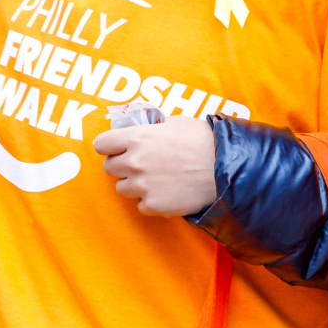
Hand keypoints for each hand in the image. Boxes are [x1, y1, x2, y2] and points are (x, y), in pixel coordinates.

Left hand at [93, 117, 216, 215]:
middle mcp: (135, 162)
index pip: (101, 144)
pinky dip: (151, 201)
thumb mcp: (175, 122)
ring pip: (123, 188)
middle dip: (122, 165)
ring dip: (135, 184)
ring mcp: (143, 186)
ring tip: (156, 178)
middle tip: (140, 164)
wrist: (225, 169)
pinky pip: (141, 205)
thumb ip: (152, 128)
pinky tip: (167, 191)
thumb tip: (142, 130)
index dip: (109, 145)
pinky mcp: (154, 205)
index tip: (116, 148)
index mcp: (137, 138)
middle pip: (109, 167)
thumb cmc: (204, 141)